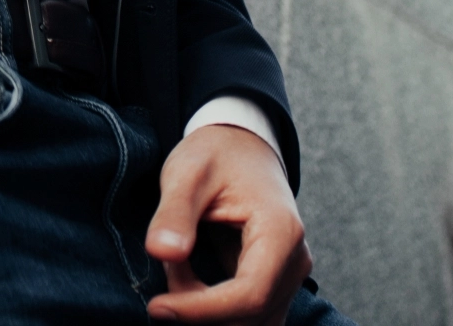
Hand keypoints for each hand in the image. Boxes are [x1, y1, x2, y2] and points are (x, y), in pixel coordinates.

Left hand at [145, 124, 311, 323]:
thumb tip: (162, 253)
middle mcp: (295, 259)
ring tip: (180, 267)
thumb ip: (174, 213)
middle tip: (168, 266)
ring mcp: (290, 275)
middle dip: (198, 306)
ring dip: (206, 310)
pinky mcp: (277, 283)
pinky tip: (192, 279)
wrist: (241, 145)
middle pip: (248, 315)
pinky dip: (215, 309)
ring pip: (249, 322)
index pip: (249, 296)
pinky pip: (248, 315)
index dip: (201, 311)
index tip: (157, 306)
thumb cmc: (216, 154)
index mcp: (281, 231)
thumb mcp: (187, 172)